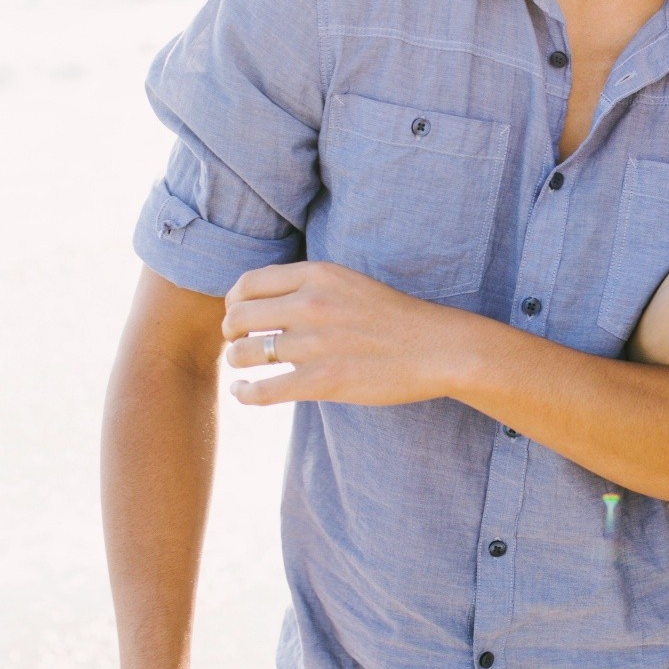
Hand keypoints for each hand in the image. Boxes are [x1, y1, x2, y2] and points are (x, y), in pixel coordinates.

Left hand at [219, 261, 463, 405]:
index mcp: (318, 275)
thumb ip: (308, 285)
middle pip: (238, 317)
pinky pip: (262, 391)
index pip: (247, 283)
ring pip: (244, 354)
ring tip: (243, 368)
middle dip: (231, 332)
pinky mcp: (321, 382)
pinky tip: (242, 392)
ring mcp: (314, 344)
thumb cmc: (393, 317)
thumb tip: (261, 297)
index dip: (234, 301)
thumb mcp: (349, 283)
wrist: (436, 348)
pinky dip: (244, 393)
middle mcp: (310, 305)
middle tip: (239, 343)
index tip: (239, 315)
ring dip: (237, 362)